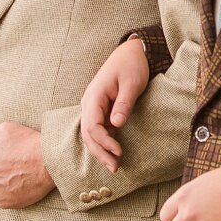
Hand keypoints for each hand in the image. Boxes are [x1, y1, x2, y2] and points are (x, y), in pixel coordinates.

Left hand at [0, 120, 54, 208]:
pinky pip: (5, 198)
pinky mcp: (4, 203)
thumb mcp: (5, 128)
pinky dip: (12, 193)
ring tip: (20, 175)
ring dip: (4, 183)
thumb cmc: (28, 143)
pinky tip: (23, 185)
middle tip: (15, 166)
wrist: (47, 162)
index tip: (7, 156)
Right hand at [80, 37, 151, 172]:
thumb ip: (124, 104)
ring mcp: (94, 106)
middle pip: (88, 134)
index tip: (119, 151)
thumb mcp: (132, 83)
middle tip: (115, 168)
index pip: (92, 126)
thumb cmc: (132, 65)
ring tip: (114, 165)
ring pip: (91, 133)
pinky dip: (104, 142)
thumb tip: (116, 125)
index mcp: (94, 96)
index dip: (104, 142)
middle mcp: (89, 102)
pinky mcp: (101, 109)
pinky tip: (113, 152)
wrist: (132, 52)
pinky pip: (98, 129)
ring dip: (100, 150)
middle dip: (100, 152)